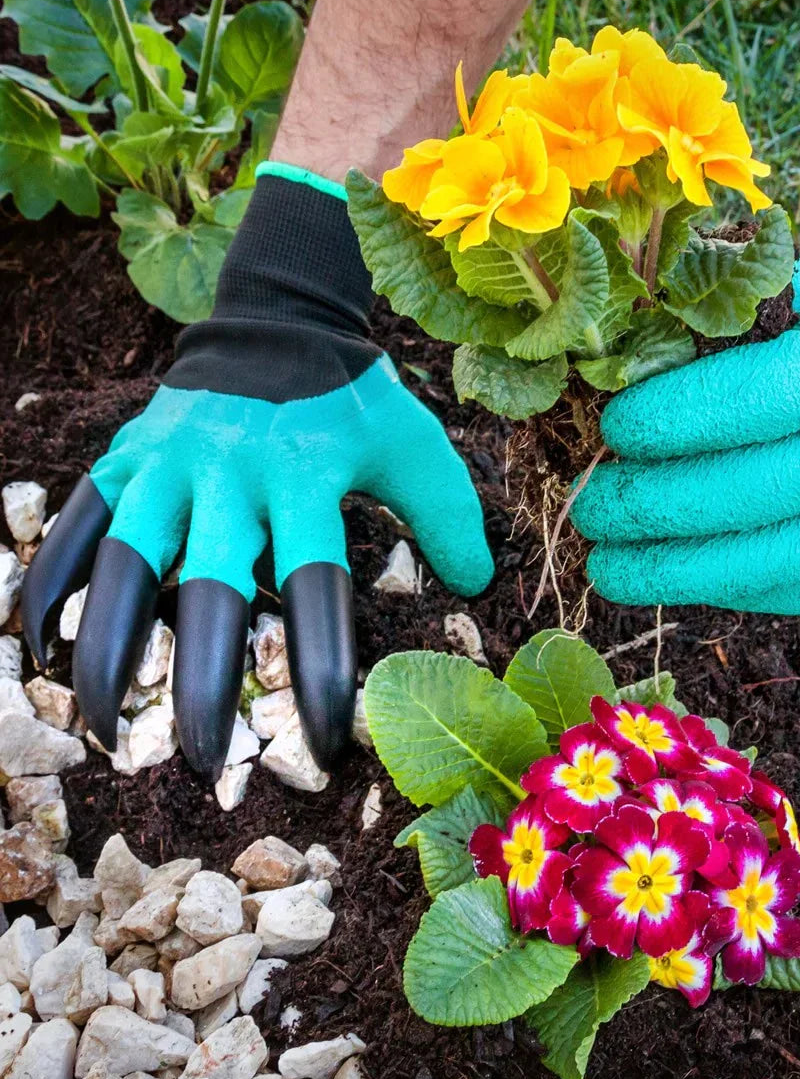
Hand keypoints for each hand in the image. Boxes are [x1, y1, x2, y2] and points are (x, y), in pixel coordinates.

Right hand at [22, 169, 492, 777]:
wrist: (278, 319)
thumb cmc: (355, 399)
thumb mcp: (415, 446)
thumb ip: (448, 513)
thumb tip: (476, 586)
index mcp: (305, 478)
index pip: (315, 588)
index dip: (320, 670)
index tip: (328, 742)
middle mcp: (229, 475)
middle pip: (210, 591)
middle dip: (205, 683)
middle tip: (208, 759)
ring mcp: (167, 464)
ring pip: (125, 565)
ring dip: (109, 649)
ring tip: (102, 727)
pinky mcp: (125, 456)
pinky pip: (77, 525)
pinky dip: (52, 584)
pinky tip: (40, 649)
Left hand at [571, 243, 799, 614]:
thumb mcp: (799, 292)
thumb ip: (724, 303)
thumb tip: (615, 341)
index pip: (768, 395)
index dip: (683, 417)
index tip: (613, 428)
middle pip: (767, 489)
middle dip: (662, 505)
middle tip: (590, 506)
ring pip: (779, 558)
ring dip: (678, 570)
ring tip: (604, 564)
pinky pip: (794, 591)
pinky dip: (721, 590)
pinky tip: (664, 577)